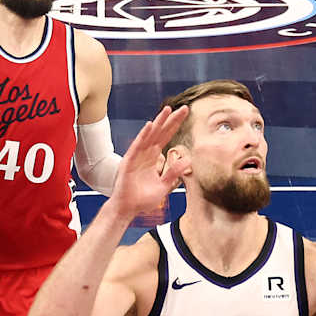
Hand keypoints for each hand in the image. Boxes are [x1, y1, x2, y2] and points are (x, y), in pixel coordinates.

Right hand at [107, 105, 190, 221]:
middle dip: (172, 120)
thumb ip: (173, 173)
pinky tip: (150, 126)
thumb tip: (187, 161)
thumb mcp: (163, 186)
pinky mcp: (129, 161)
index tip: (185, 114)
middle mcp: (146, 153)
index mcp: (153, 158)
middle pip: (161, 132)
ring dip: (159, 122)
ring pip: (150, 135)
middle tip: (184, 108)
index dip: (175, 126)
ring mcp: (137, 156)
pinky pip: (137, 146)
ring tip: (168, 110)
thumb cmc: (142, 199)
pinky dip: (143, 136)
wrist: (127, 208)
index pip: (167, 137)